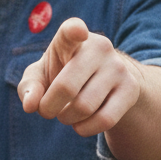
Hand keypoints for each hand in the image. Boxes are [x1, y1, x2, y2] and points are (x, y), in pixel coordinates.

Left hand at [18, 18, 141, 135]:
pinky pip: (105, 120)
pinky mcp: (131, 88)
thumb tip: (31, 105)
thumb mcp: (40, 76)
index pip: (72, 30)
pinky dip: (85, 129)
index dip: (74, 31)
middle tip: (46, 111)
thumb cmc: (61, 75)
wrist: (103, 81)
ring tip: (65, 114)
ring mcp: (118, 67)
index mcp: (71, 39)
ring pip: (84, 107)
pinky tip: (81, 124)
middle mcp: (98, 48)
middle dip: (48, 108)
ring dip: (67, 119)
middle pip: (66, 87)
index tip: (78, 31)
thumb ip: (29, 87)